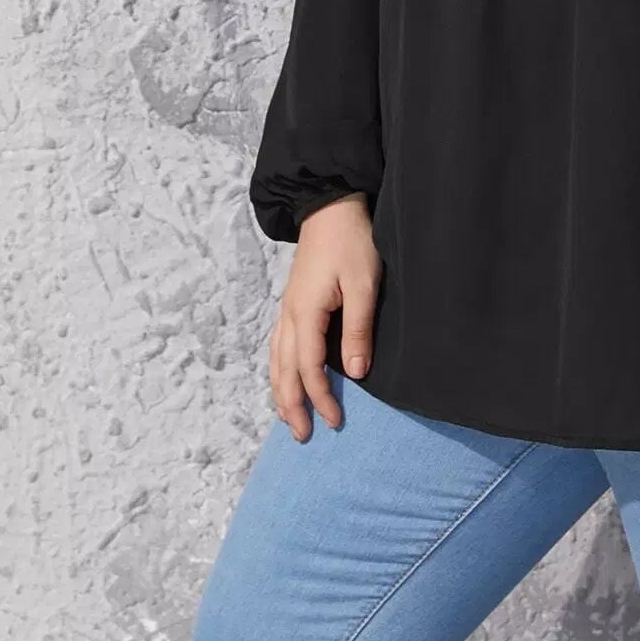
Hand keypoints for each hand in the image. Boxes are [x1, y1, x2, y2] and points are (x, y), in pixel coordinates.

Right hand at [269, 192, 380, 440]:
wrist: (330, 204)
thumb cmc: (351, 241)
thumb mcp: (363, 283)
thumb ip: (358, 328)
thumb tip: (354, 373)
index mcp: (305, 313)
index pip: (309, 369)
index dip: (322, 398)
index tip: (336, 422)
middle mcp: (289, 315)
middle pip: (284, 371)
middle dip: (292, 406)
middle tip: (304, 436)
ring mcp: (287, 307)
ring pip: (276, 360)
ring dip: (281, 392)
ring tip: (289, 418)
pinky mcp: (292, 300)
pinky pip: (278, 345)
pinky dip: (279, 369)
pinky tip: (285, 377)